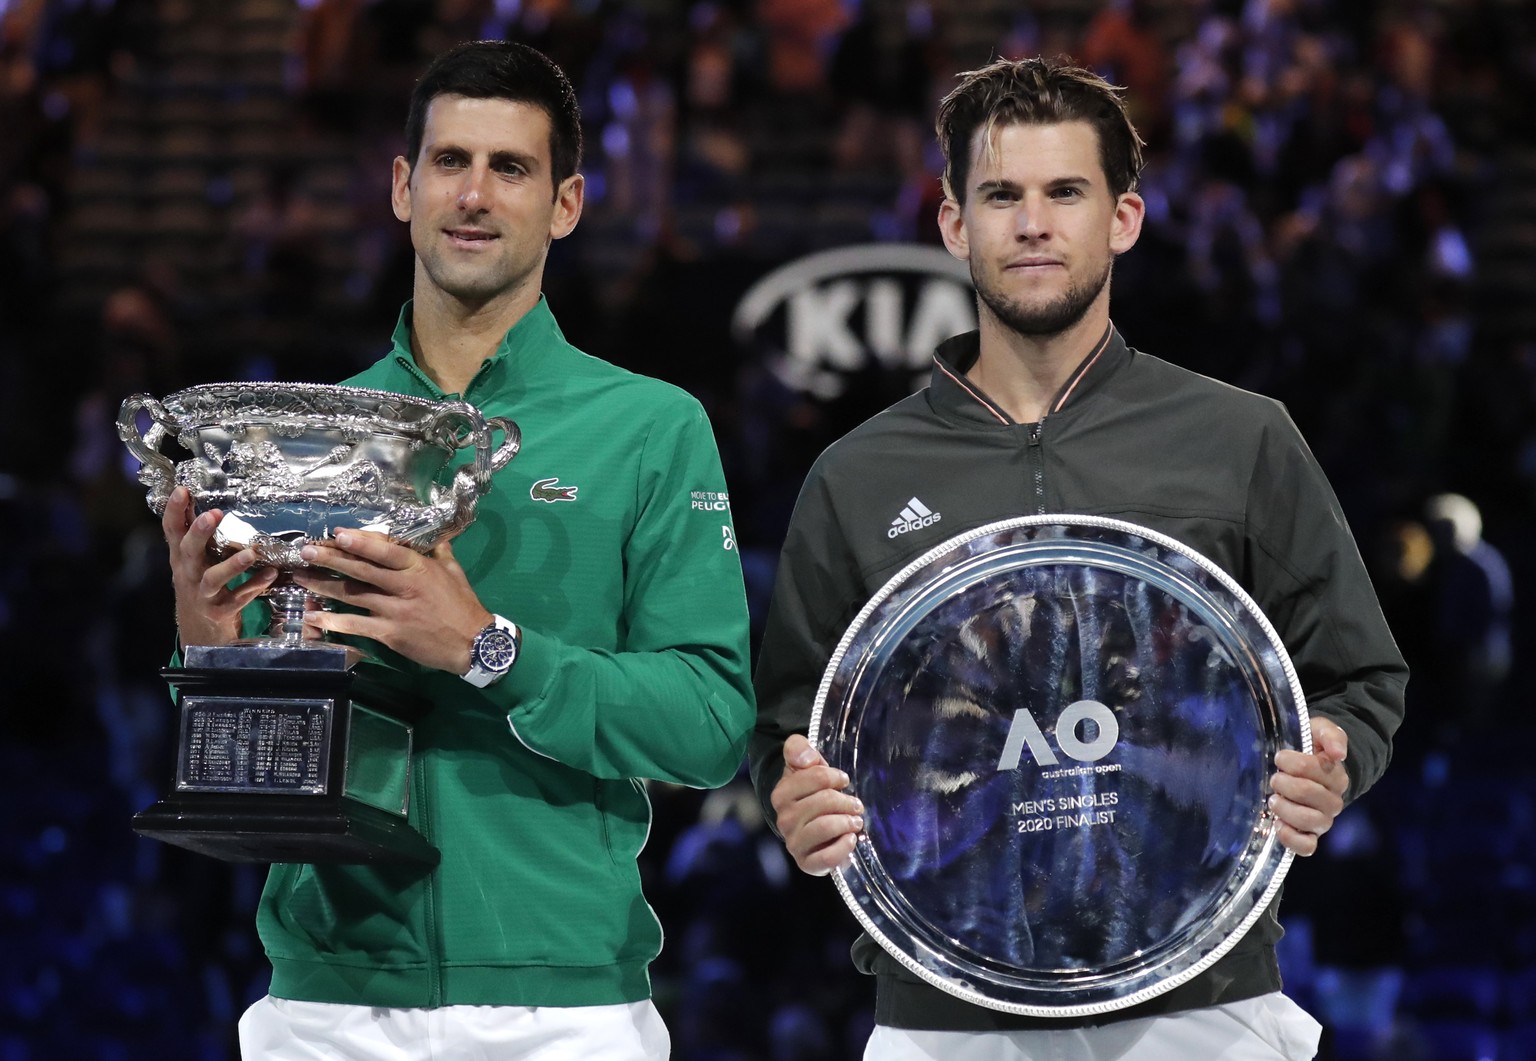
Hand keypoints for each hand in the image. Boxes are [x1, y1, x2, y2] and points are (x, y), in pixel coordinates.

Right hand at [163, 485, 277, 646]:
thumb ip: (194, 532)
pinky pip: (239, 597)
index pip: (172, 531)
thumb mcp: (193, 559)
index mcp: (181, 558)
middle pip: (189, 552)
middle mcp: (188, 574)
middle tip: (212, 514)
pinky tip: (270, 574)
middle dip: (199, 533)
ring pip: (213, 579)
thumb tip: (192, 495)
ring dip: (231, 566)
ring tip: (250, 554)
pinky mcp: (221, 610)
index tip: (183, 490)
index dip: (174, 511)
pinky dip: (254, 586)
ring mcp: (203, 594)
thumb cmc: (199, 583)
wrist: (200, 629)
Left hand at [292, 531, 490, 673]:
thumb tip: (429, 534)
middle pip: (361, 570)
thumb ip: (438, 550)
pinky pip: (356, 625)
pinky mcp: (389, 634)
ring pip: (352, 594)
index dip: (360, 542)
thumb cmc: (463, 605)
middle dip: (330, 559)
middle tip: (305, 551)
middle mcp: (404, 587)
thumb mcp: (453, 571)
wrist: (472, 643)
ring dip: (323, 586)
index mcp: (419, 568)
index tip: (336, 534)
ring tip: (300, 578)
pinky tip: (314, 616)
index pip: (385, 550)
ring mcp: (394, 611)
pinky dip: (333, 621)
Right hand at [770, 733, 863, 875]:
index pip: (814, 777)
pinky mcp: (807, 863)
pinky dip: (843, 847)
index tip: (843, 780)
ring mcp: (794, 843)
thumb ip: (798, 748)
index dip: (834, 776)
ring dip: (846, 821)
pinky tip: (851, 839)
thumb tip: (806, 758)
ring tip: (856, 821)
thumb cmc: (812, 792)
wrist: (812, 827)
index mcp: (781, 794)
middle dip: (845, 800)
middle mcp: (784, 819)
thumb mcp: (805, 764)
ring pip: (824, 827)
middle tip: (855, 804)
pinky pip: (826, 858)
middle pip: (823, 801)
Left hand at [1269, 716, 1348, 855]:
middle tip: (1275, 778)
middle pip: (1309, 793)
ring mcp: (1322, 821)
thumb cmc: (1310, 749)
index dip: (1292, 761)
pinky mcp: (1310, 836)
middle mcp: (1333, 801)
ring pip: (1309, 821)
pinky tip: (1277, 824)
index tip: (1280, 757)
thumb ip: (1331, 735)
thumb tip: (1339, 753)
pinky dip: (1290, 838)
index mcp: (1336, 776)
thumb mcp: (1319, 732)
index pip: (1316, 768)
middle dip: (1284, 782)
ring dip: (1285, 808)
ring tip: (1273, 799)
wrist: (1303, 770)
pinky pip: (1306, 847)